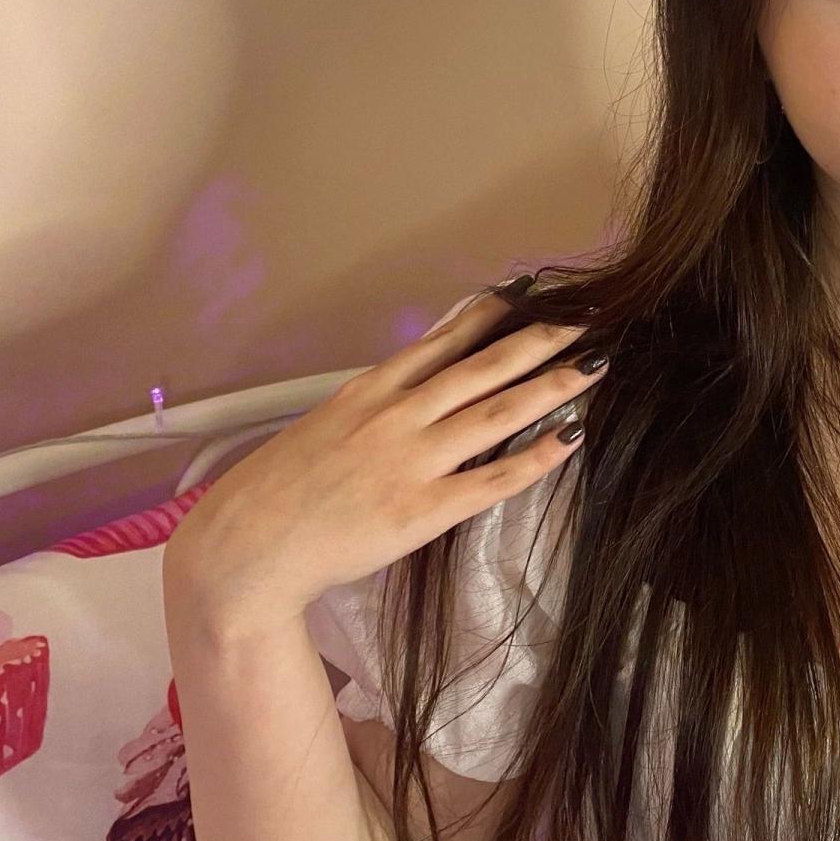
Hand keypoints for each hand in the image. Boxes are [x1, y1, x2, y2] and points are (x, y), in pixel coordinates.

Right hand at [162, 290, 608, 630]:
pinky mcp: (423, 511)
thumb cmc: (278, 492)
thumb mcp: (323, 425)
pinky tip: (571, 437)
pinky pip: (493, 479)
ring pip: (497, 412)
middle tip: (587, 318)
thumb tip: (412, 383)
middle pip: (482, 367)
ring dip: (552, 384)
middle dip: (540, 339)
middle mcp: (395, 417)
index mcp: (369, 392)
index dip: (489, 315)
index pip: (442, 341)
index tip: (527, 292)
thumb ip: (372, 404)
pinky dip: (536, 456)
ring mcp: (411, 462)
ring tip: (594, 364)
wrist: (244, 548)